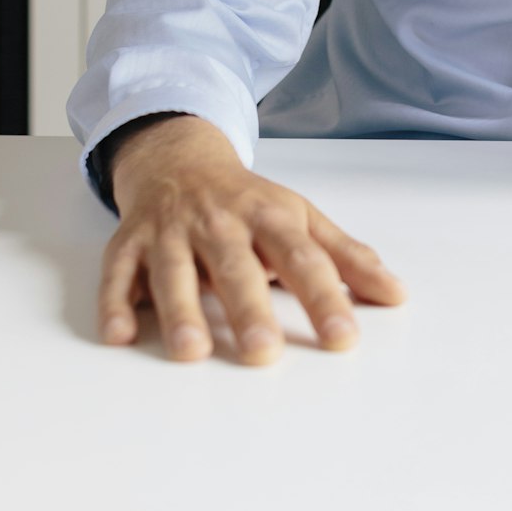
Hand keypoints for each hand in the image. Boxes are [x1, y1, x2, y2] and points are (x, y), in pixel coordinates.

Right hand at [99, 113, 405, 363]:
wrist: (179, 158)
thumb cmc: (248, 202)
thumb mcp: (301, 218)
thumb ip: (347, 258)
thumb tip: (397, 295)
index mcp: (269, 216)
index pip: (301, 258)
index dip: (324, 298)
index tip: (343, 338)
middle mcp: (219, 222)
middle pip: (236, 267)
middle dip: (249, 308)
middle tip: (264, 352)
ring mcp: (171, 232)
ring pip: (173, 271)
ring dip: (181, 310)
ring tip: (191, 353)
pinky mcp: (129, 242)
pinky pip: (118, 272)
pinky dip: (114, 302)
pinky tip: (119, 335)